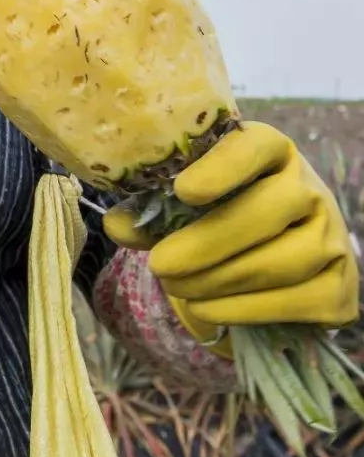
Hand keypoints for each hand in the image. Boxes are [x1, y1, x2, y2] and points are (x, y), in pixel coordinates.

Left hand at [104, 123, 358, 347]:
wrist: (281, 258)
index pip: (255, 146)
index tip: (183, 190)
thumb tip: (116, 224)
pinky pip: (295, 301)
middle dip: (206, 243)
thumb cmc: (226, 217)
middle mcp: (309, 188)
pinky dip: (245, 310)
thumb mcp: (191, 204)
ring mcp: (331, 238)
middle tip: (159, 265)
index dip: (222, 168)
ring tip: (178, 289)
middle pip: (266, 211)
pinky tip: (207, 309)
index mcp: (271, 151)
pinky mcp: (339, 287)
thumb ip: (155, 211)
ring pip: (280, 261)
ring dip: (220, 281)